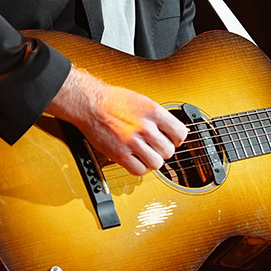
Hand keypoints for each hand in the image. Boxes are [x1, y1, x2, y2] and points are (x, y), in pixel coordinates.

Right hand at [47, 66, 188, 175]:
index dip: (177, 139)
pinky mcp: (119, 153)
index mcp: (153, 111)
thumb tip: (172, 129)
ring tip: (145, 154)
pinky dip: (139, 168)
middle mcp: (145, 127)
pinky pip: (139, 170)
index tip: (171, 140)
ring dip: (152, 160)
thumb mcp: (142, 101)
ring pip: (157, 163)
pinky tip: (135, 159)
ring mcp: (132, 141)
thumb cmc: (113, 100)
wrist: (90, 103)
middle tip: (154, 147)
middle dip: (163, 150)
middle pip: (168, 151)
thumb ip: (158, 116)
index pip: (180, 133)